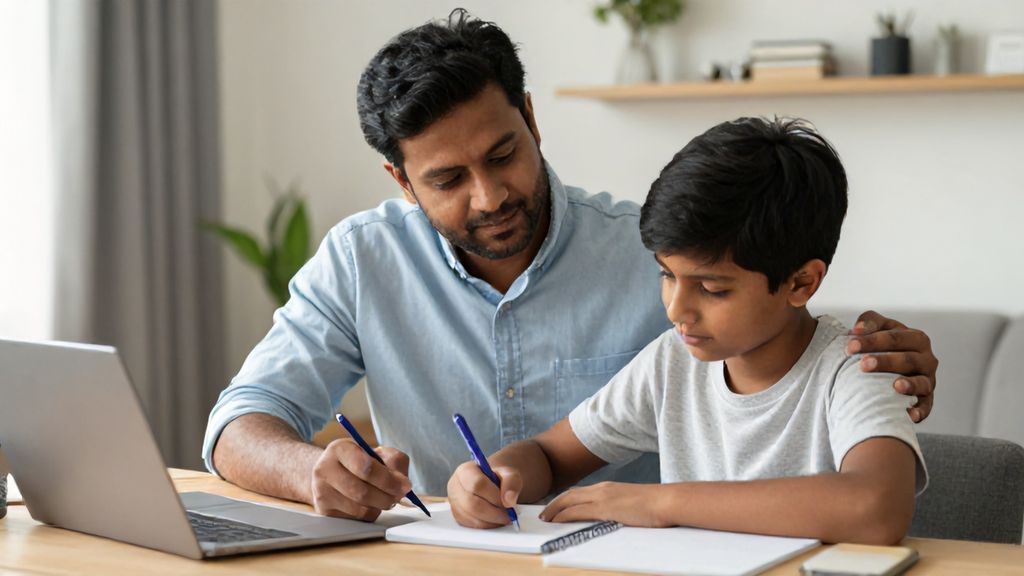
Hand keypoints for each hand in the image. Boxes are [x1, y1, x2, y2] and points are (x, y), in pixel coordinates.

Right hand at [310, 439, 411, 520]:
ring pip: (360, 509)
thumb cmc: (358, 460)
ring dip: (380, 506)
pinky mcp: (324, 511)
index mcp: (339, 449)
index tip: (405, 485)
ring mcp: (322, 492)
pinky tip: (371, 503)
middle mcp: (324, 470)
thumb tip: (403, 483)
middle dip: (387, 496)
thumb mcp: (376, 452)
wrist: (330, 471)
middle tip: (399, 495)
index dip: (388, 479)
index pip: (365, 467)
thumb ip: (394, 461)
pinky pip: (356, 519)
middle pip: (362, 492)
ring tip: (385, 497)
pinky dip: (370, 513)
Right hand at [448, 461, 520, 528]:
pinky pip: (470, 525)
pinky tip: (495, 520)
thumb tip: (509, 501)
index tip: (509, 503)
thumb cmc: (498, 478)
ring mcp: (454, 502)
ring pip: (471, 517)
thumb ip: (512, 483)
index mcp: (465, 471)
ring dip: (491, 521)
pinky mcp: (457, 516)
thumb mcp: (509, 474)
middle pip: (472, 504)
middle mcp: (455, 486)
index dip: (494, 497)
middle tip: (509, 515)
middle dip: (494, 513)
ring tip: (504, 517)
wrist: (492, 484)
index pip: (477, 485)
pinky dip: (486, 526)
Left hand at [540, 482, 670, 527]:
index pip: (580, 492)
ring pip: (569, 500)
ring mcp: (602, 497)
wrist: (666, 501)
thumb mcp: (632, 504)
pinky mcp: (604, 508)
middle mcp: (602, 489)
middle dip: (554, 504)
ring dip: (554, 509)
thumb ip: (620, 508)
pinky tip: (557, 521)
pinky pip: (577, 511)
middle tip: (544, 514)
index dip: (565, 500)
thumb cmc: (655, 505)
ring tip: (546, 519)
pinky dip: (563, 515)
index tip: (556, 508)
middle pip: (569, 494)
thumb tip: (614, 518)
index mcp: (608, 488)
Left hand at [846, 310, 937, 422]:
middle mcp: (926, 360)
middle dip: (885, 361)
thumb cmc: (882, 345)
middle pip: (908, 359)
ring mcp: (928, 381)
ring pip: (922, 382)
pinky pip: (926, 407)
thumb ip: (869, 322)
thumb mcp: (878, 328)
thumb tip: (857, 330)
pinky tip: (909, 415)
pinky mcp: (927, 400)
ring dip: (909, 385)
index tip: (850, 346)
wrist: (889, 368)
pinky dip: (920, 411)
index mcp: (916, 339)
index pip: (896, 337)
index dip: (873, 340)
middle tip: (863, 364)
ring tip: (895, 386)